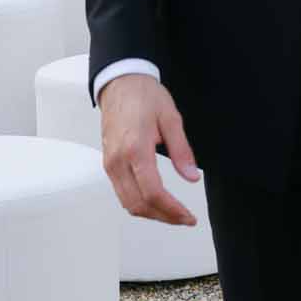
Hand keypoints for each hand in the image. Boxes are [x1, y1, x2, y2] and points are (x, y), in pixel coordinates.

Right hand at [99, 73, 200, 224]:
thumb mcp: (171, 119)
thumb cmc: (144, 96)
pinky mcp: (108, 163)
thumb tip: (192, 177)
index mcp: (135, 149)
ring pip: (127, 202)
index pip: (153, 192)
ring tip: (173, 213)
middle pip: (138, 204)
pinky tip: (156, 202)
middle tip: (184, 219)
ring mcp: (110, 163)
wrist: (120, 82)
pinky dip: (139, 203)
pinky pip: (121, 192)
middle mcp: (118, 160)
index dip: (172, 210)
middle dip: (163, 217)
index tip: (188, 217)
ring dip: (151, 214)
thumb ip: (182, 151)